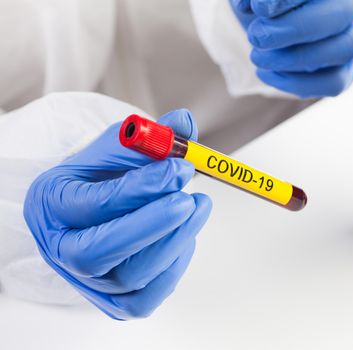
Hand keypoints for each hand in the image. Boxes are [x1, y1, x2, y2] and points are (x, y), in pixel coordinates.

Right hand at [23, 109, 211, 319]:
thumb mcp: (120, 149)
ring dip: (174, 241)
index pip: (92, 204)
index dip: (139, 188)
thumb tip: (184, 121)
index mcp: (53, 205)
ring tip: (198, 206)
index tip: (179, 167)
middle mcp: (61, 249)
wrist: (94, 210)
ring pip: (129, 277)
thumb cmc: (103, 178)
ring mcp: (86, 282)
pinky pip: (147, 297)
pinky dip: (173, 267)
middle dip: (153, 225)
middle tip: (190, 199)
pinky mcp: (113, 303)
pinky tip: (184, 236)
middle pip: (99, 251)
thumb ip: (152, 137)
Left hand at [230, 0, 352, 98]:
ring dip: (297, 58)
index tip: (258, 8)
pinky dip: (298, 83)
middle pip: (344, 13)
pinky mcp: (346, 70)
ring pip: (345, 49)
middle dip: (296, 28)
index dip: (287, 0)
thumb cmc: (266, 1)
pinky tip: (266, 73)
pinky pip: (335, 82)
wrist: (270, 23)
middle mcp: (352, 5)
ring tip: (257, 57)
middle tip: (257, 36)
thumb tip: (256, 5)